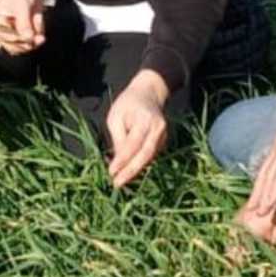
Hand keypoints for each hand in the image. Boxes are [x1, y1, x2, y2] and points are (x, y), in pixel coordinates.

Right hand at [0, 0, 45, 55]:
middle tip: (40, 36)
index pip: (7, 37)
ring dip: (33, 41)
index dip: (21, 38)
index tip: (32, 34)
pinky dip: (35, 40)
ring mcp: (8, 34)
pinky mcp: (17, 36)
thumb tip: (28, 38)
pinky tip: (38, 31)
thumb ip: (24, 22)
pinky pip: (26, 45)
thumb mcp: (22, 5)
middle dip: (28, 40)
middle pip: (13, 45)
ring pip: (20, 48)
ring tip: (39, 31)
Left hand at [105, 72, 170, 189]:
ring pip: (148, 158)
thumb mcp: (116, 116)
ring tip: (120, 180)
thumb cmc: (128, 104)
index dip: (122, 160)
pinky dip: (139, 164)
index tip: (111, 172)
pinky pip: (150, 156)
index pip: (133, 144)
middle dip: (131, 171)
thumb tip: (118, 161)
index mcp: (146, 119)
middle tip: (117, 183)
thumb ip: (118, 138)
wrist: (149, 93)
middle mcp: (158, 129)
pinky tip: (127, 170)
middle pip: (145, 155)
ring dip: (134, 170)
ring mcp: (164, 136)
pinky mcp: (163, 142)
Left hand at [237, 107, 275, 244]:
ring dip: (263, 197)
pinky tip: (268, 204)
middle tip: (252, 208)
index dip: (264, 181)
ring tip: (258, 212)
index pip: (269, 166)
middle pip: (264, 174)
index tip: (259, 194)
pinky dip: (272, 193)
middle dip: (258, 192)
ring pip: (269, 179)